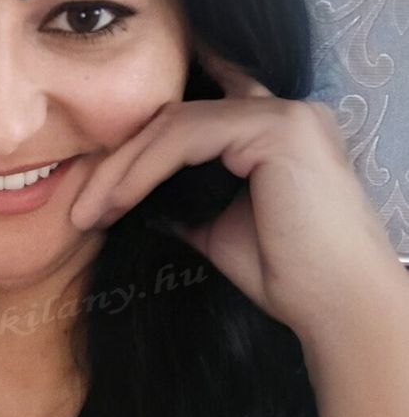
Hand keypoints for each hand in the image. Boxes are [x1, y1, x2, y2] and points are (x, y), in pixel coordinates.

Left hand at [69, 49, 405, 341]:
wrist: (336, 307)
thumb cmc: (286, 274)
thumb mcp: (217, 227)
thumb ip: (181, 198)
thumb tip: (130, 195)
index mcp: (275, 129)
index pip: (199, 109)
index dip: (154, 114)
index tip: (103, 144)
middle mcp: (283, 110)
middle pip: (176, 117)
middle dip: (120, 160)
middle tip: (81, 207)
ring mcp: (283, 113)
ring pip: (174, 125)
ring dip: (122, 170)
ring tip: (88, 212)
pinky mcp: (276, 128)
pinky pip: (185, 139)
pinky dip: (143, 171)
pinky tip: (117, 202)